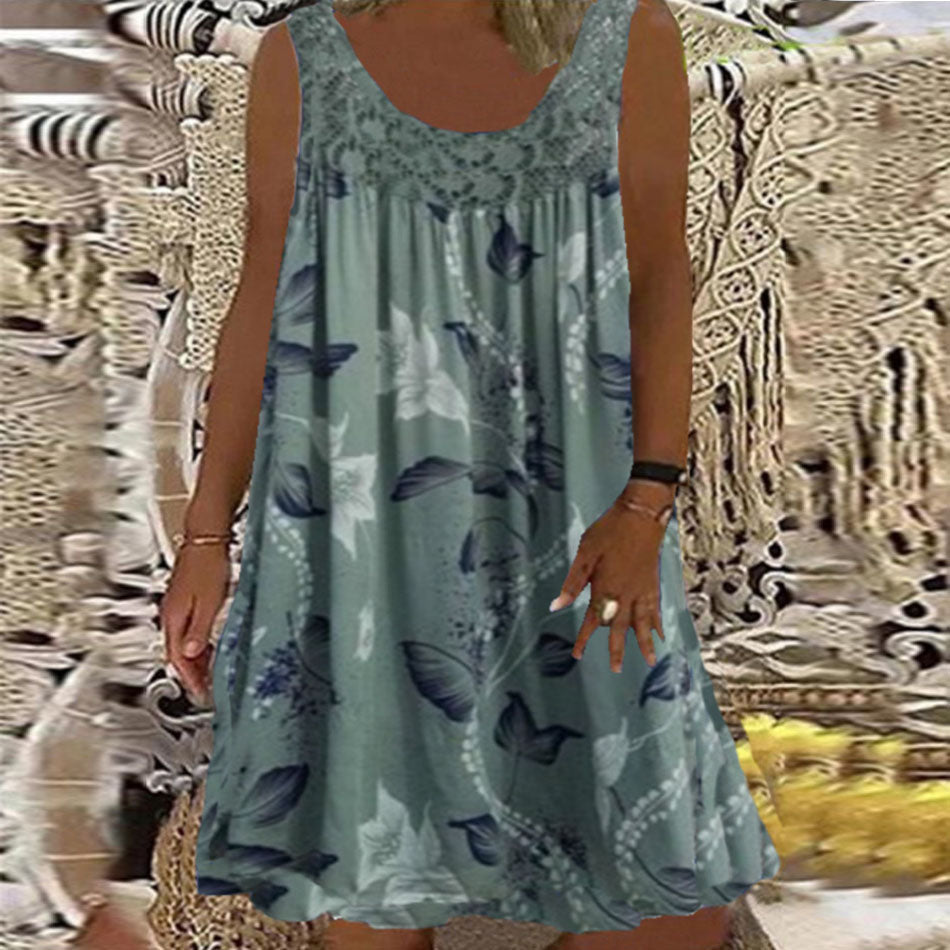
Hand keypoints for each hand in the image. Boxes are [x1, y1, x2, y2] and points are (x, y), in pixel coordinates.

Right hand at [158, 542, 230, 704]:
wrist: (206, 539)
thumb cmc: (208, 565)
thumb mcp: (209, 603)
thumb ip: (198, 631)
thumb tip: (189, 654)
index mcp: (173, 618)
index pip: (176, 658)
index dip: (189, 678)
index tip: (200, 692)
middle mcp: (171, 614)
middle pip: (177, 653)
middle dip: (191, 673)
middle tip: (205, 688)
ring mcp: (177, 607)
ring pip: (182, 642)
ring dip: (195, 659)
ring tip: (209, 673)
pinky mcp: (185, 600)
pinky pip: (187, 630)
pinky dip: (196, 644)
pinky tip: (209, 646)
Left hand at [550, 487, 667, 673]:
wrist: (641, 514)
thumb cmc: (609, 531)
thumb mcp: (585, 554)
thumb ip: (572, 583)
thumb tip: (556, 605)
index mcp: (606, 588)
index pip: (593, 621)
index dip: (585, 639)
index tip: (578, 654)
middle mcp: (626, 594)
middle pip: (621, 628)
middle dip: (617, 650)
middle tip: (615, 670)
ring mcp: (642, 589)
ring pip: (643, 623)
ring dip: (645, 643)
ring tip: (650, 661)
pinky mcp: (653, 582)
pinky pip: (655, 609)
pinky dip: (657, 623)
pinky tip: (660, 633)